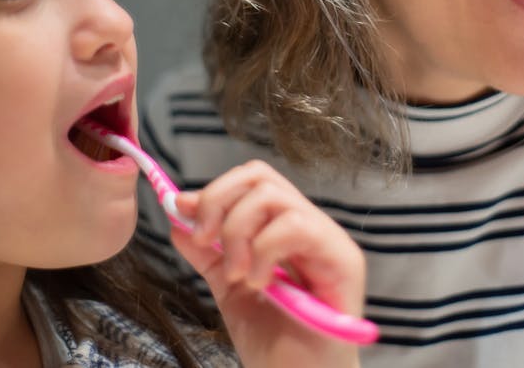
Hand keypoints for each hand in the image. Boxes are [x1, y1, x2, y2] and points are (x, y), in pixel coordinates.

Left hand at [170, 160, 364, 367]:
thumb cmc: (275, 346)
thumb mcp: (230, 289)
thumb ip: (208, 252)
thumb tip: (179, 213)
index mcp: (286, 230)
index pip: (253, 180)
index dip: (215, 190)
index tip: (183, 213)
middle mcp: (311, 227)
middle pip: (262, 177)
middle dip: (220, 202)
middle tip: (207, 242)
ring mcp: (330, 241)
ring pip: (275, 197)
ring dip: (240, 233)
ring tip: (238, 274)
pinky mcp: (344, 260)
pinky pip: (296, 226)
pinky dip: (264, 251)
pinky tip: (260, 284)